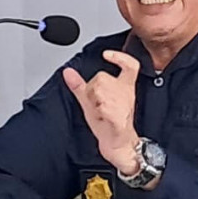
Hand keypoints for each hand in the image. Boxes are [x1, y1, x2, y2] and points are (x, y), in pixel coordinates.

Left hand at [63, 50, 140, 173]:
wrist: (119, 144)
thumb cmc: (108, 122)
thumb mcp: (91, 101)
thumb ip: (80, 85)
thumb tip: (67, 72)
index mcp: (124, 86)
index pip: (130, 65)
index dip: (120, 56)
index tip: (106, 54)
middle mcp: (125, 93)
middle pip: (102, 77)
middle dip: (91, 90)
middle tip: (95, 103)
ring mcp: (123, 105)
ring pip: (99, 90)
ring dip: (93, 102)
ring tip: (98, 111)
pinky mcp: (120, 118)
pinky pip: (103, 106)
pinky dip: (98, 111)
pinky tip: (101, 116)